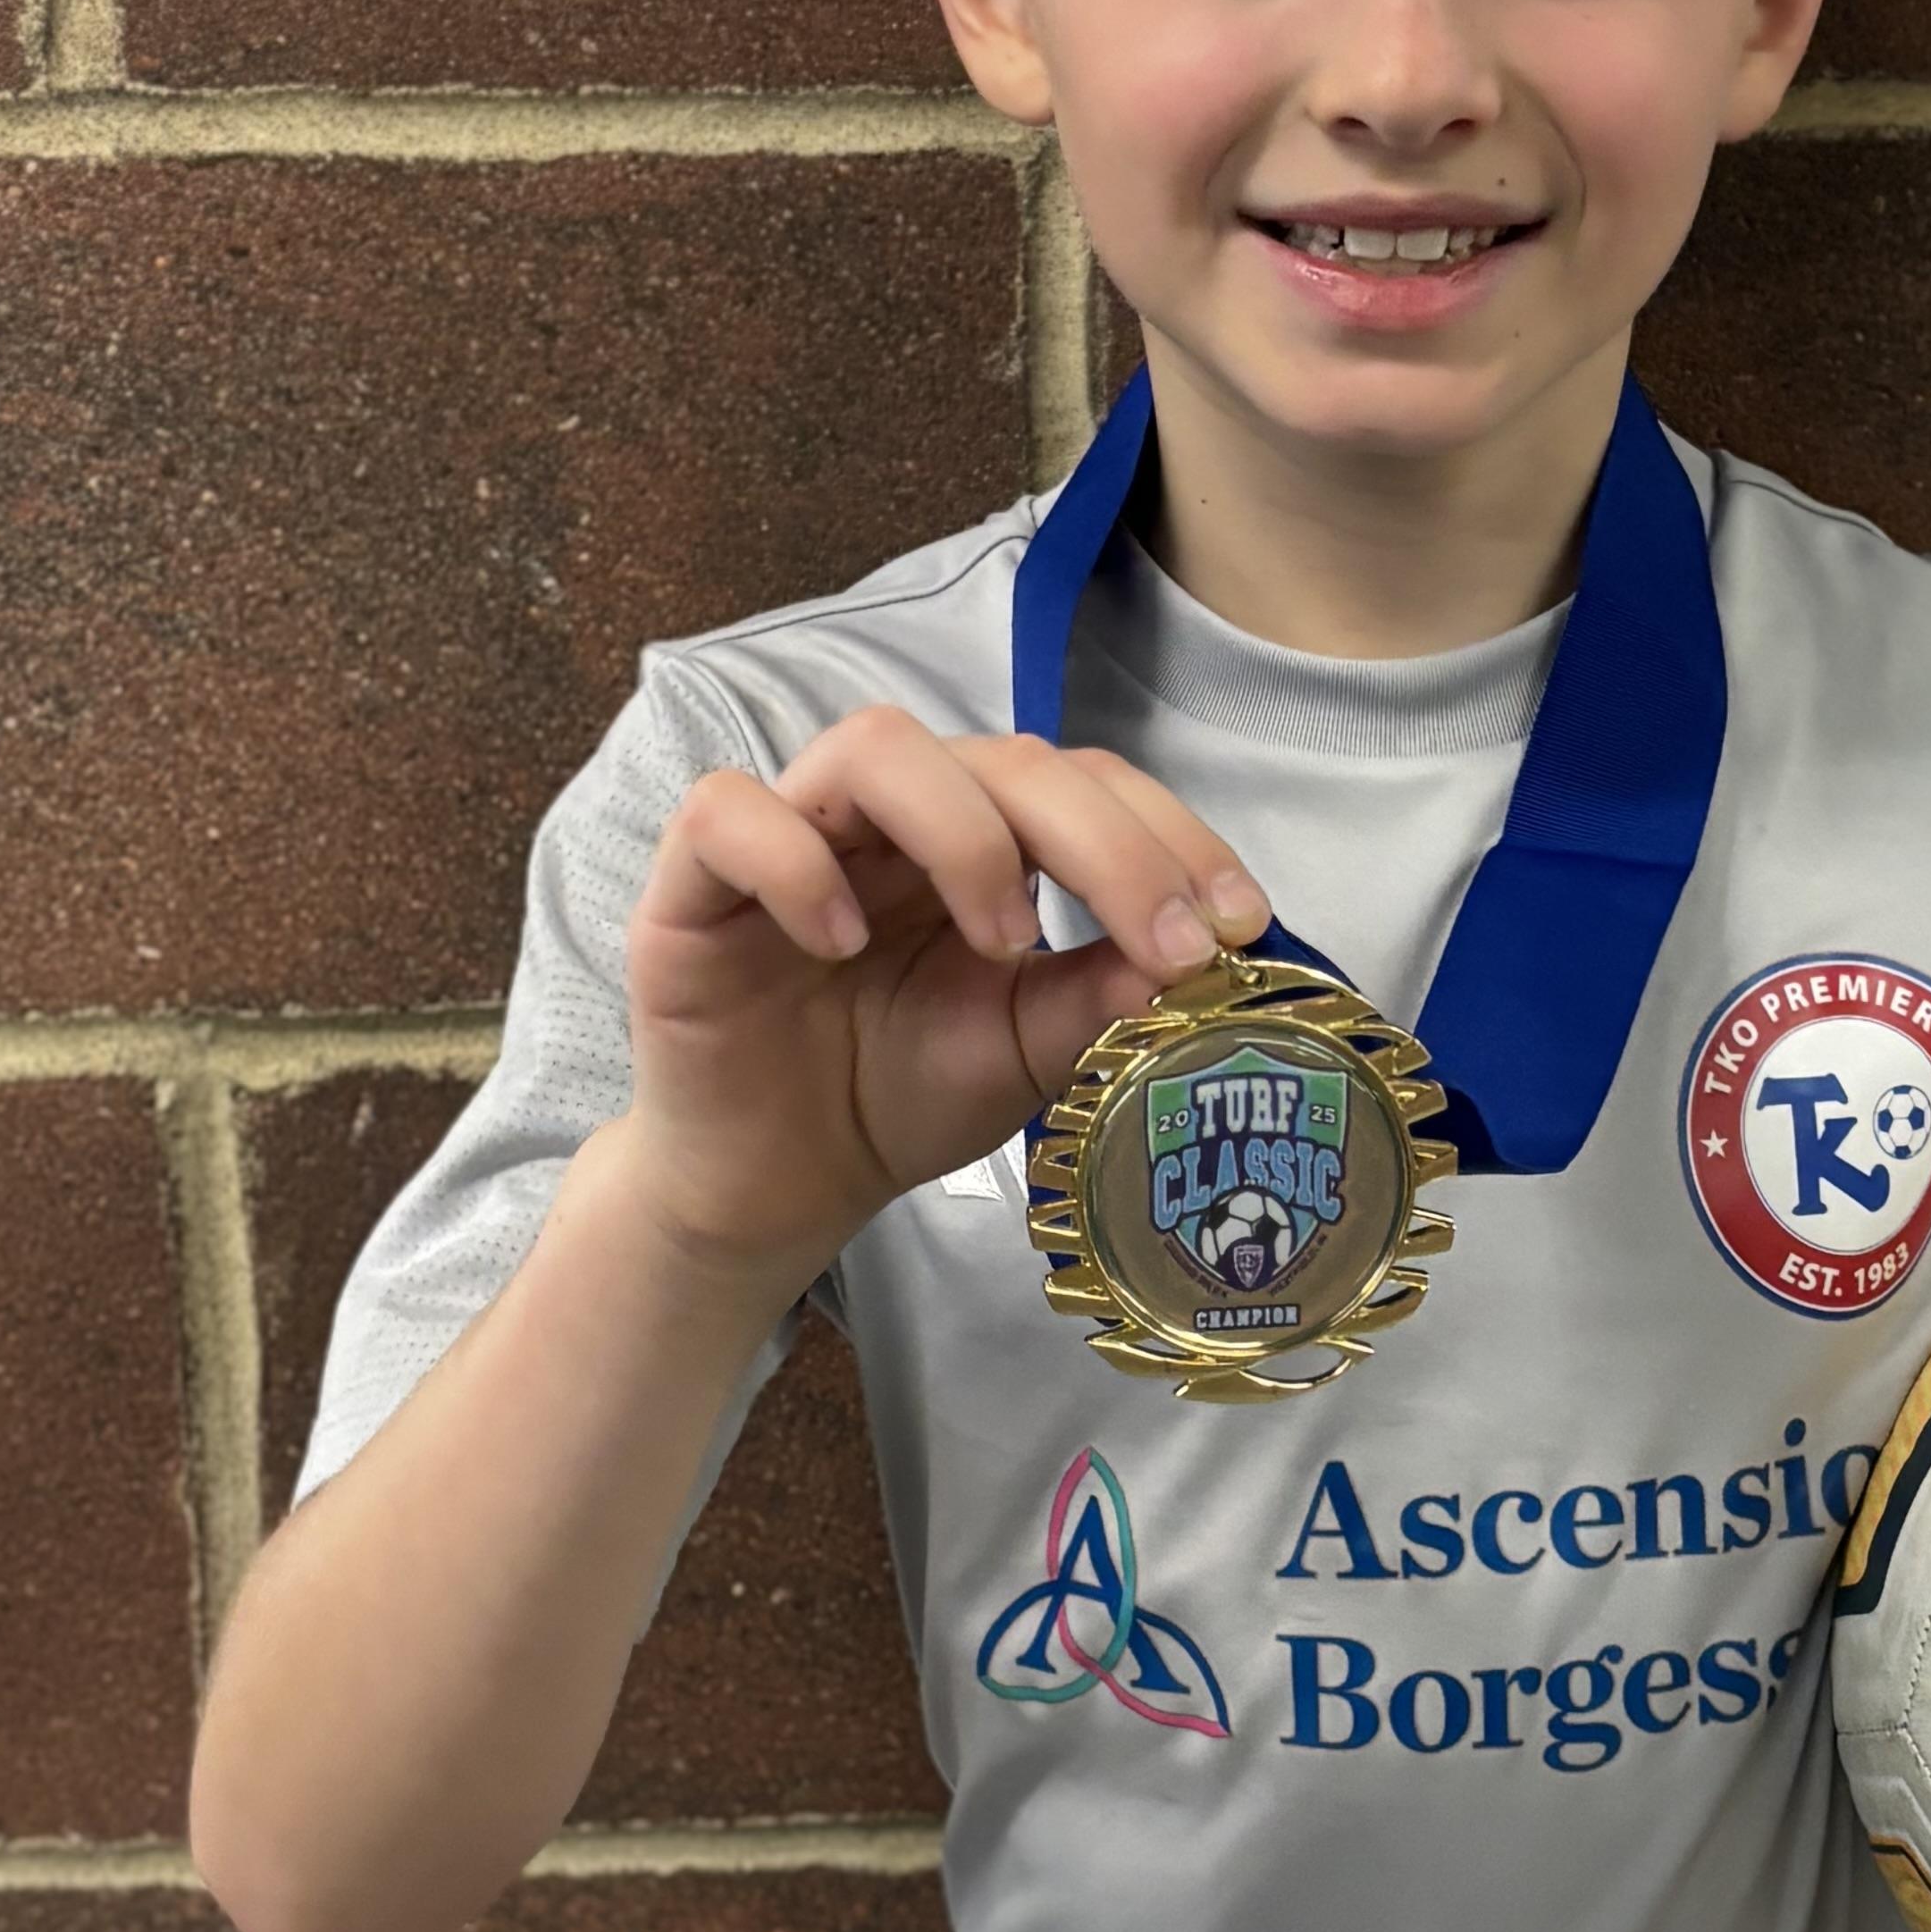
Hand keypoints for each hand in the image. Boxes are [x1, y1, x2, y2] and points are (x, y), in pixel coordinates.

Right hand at [612, 703, 1268, 1295]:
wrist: (777, 1186)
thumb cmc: (897, 1094)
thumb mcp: (1026, 1052)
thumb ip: (1101, 996)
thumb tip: (1200, 957)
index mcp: (982, 839)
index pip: (1082, 783)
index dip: (1166, 835)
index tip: (1236, 923)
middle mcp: (893, 817)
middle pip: (1001, 756)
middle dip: (1103, 841)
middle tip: (1161, 942)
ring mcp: (794, 834)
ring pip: (874, 745)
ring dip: (962, 831)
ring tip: (1000, 941)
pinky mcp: (695, 883)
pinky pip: (727, 812)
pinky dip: (794, 863)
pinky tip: (840, 943)